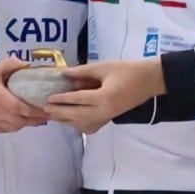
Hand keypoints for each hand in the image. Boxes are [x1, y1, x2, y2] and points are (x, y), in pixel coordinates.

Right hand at [0, 70, 48, 133]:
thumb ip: (10, 65)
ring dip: (28, 123)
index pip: (23, 108)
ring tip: (38, 117)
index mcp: (0, 98)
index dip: (37, 111)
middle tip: (47, 113)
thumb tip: (27, 65)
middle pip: (23, 120)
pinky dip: (18, 125)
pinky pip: (9, 130)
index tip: (47, 108)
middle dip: (37, 118)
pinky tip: (23, 120)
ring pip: (17, 126)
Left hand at [40, 56, 166, 130]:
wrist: (149, 81)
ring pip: (82, 124)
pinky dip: (78, 124)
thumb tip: (64, 74)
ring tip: (53, 116)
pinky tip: (70, 120)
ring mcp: (108, 118)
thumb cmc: (128, 70)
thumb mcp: (104, 67)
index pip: (78, 100)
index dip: (62, 99)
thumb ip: (83, 72)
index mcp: (104, 97)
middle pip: (77, 115)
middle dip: (60, 113)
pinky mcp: (109, 119)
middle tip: (45, 110)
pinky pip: (90, 126)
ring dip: (67, 120)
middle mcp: (105, 111)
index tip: (48, 99)